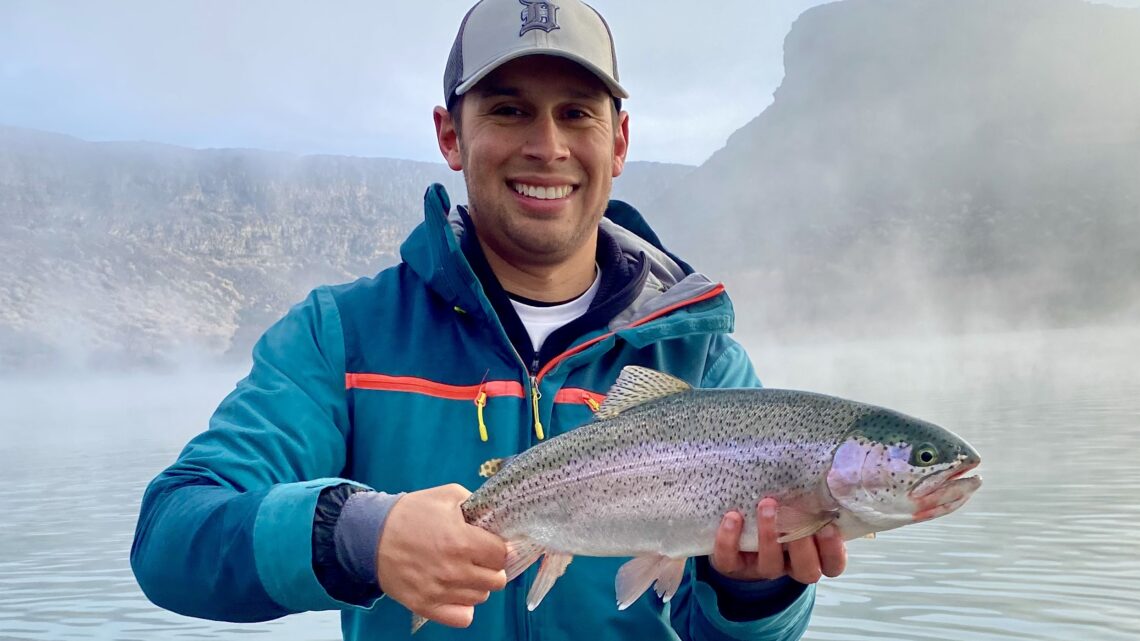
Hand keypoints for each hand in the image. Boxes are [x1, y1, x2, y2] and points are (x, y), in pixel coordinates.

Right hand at [376, 484, 507, 627]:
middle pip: (497, 580)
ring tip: (463, 571)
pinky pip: (463, 618)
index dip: (499, 548)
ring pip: (481, 597)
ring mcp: (440, 591)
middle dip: (492, 567)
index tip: (491, 545)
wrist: (371, 536)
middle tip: (479, 558)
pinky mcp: (426, 606)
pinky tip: (456, 591)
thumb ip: (476, 505)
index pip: (502, 555)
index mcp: (462, 541)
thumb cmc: (410, 513)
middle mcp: (454, 570)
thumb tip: (497, 519)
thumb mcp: (446, 495)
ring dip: (477, 585)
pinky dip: (464, 607)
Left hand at [710, 498, 846, 584]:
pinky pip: (730, 561)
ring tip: (766, 505)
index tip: (828, 526)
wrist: (740, 532)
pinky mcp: (733, 566)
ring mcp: (761, 567)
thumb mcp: (800, 503)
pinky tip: (733, 517)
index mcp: (814, 553)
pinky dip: (729, 540)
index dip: (833, 549)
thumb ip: (814, 496)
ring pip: (770, 566)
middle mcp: (790, 565)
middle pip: (806, 570)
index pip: (833, 563)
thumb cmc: (781, 510)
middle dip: (801, 543)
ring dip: (768, 536)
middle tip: (796, 513)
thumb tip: (832, 470)